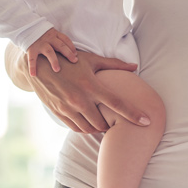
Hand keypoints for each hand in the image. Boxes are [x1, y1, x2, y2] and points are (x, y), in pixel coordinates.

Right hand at [25, 49, 145, 133]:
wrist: (40, 65)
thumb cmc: (69, 59)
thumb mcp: (92, 60)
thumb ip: (115, 65)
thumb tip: (135, 67)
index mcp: (91, 86)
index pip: (117, 104)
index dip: (134, 114)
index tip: (147, 121)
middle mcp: (80, 99)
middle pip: (103, 122)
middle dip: (111, 125)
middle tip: (118, 122)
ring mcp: (68, 108)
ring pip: (89, 128)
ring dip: (99, 128)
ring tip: (104, 123)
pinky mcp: (59, 112)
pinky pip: (76, 128)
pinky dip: (85, 128)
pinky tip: (90, 123)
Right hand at [26, 28, 77, 76]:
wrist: (26, 28)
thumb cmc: (42, 34)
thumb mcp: (51, 33)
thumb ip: (58, 40)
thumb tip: (71, 51)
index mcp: (54, 34)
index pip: (65, 39)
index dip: (72, 46)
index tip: (76, 54)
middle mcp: (48, 38)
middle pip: (60, 45)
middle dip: (68, 53)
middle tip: (74, 61)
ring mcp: (40, 43)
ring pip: (49, 52)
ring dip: (54, 61)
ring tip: (57, 70)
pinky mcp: (31, 48)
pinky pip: (32, 59)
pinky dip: (32, 67)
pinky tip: (33, 74)